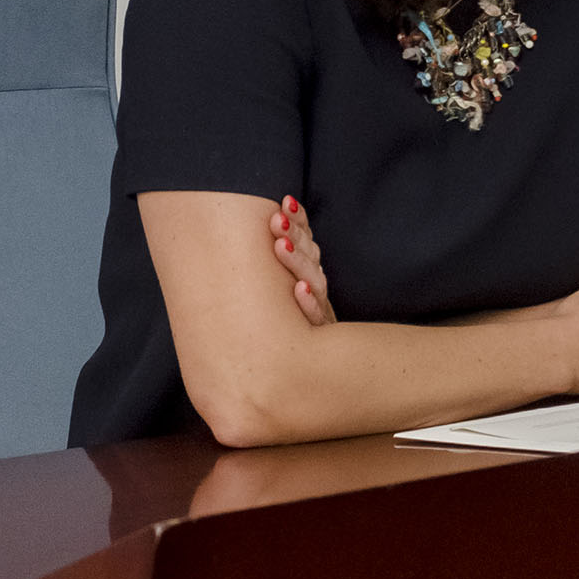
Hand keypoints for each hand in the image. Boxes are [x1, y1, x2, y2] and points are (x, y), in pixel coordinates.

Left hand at [270, 195, 332, 326]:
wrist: (300, 377)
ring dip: (297, 262)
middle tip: (277, 219)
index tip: (287, 201)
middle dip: (295, 235)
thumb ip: (282, 266)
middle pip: (308, 259)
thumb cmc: (284, 329)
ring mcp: (317, 312)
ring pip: (311, 282)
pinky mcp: (318, 336)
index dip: (299, 222)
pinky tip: (299, 291)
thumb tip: (260, 227)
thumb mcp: (281, 295)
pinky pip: (314, 318)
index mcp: (306, 275)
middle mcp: (314, 291)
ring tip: (282, 244)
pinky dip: (308, 303)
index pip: (306, 242)